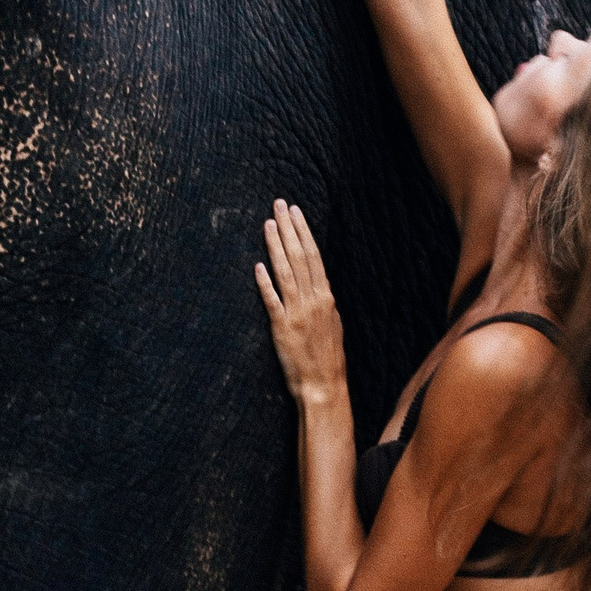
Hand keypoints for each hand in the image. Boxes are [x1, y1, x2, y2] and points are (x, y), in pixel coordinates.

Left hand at [256, 199, 344, 405]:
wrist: (324, 385)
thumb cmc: (328, 357)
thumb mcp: (332, 324)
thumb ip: (323, 301)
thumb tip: (317, 284)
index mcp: (326, 298)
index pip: (313, 256)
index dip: (303, 232)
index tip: (295, 211)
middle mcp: (313, 300)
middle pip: (300, 257)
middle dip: (288, 229)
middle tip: (279, 205)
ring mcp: (298, 313)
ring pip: (286, 272)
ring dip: (276, 246)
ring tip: (268, 224)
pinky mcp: (283, 328)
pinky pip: (272, 301)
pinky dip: (265, 283)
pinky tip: (258, 265)